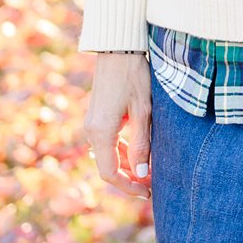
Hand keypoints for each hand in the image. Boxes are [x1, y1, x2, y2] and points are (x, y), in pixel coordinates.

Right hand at [84, 51, 152, 199]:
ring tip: (149, 171)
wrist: (118, 49)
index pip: (109, 173)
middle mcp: (91, 131)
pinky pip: (107, 142)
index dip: (128, 187)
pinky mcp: (97, 116)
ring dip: (126, 166)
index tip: (148, 193)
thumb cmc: (134, 77)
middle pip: (107, 166)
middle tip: (152, 185)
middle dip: (129, 179)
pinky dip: (121, 152)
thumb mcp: (143, 112)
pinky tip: (138, 151)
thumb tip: (142, 174)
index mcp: (101, 133)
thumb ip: (142, 144)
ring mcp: (92, 123)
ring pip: (107, 155)